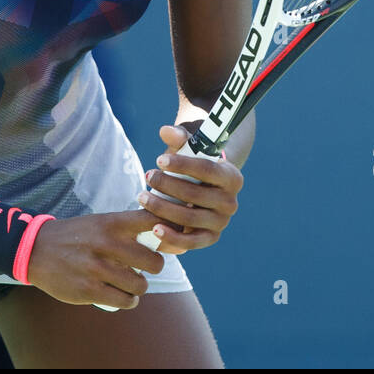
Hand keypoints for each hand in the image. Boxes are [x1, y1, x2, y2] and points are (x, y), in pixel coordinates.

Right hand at [24, 210, 166, 309]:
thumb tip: (164, 236)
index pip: (152, 222)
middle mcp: (106, 243)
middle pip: (154, 261)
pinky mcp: (89, 290)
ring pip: (140, 285)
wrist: (36, 250)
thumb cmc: (77, 236)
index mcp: (111, 223)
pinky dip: (129, 300)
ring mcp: (97, 268)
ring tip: (132, 284)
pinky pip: (125, 301)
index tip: (165, 238)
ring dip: (139, 287)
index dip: (168, 231)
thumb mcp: (100, 222)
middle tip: (145, 268)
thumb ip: (128, 228)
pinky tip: (124, 296)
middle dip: (154, 267)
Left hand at [137, 123, 242, 254]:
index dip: (182, 164)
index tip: (159, 160)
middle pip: (196, 194)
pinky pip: (191, 242)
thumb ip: (179, 137)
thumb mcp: (188, 149)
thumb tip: (166, 131)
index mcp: (232, 177)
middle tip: (147, 176)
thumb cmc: (192, 165)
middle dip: (168, 185)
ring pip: (190, 218)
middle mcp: (231, 202)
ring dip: (163, 208)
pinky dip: (172, 237)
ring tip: (142, 197)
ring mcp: (221, 223)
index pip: (207, 169)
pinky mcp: (209, 238)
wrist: (201, 188)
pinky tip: (154, 228)